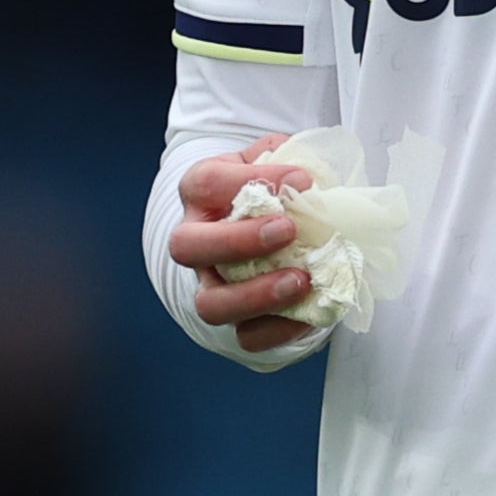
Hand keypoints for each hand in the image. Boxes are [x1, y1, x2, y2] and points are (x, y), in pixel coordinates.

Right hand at [169, 134, 319, 353]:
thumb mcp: (277, 159)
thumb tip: (303, 179)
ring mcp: (211, 283)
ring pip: (210, 303)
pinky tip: (308, 312)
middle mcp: (196, 240)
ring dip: (256, 295)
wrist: (274, 224)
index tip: (302, 181)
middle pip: (186, 247)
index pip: (206, 183)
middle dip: (236, 241)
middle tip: (287, 231)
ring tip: (301, 279)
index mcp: (201, 193)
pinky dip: (278, 328)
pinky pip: (246, 335)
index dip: (250, 180)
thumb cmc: (273, 187)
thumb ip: (288, 159)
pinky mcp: (236, 318)